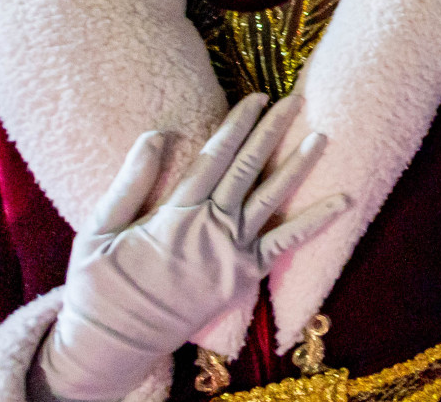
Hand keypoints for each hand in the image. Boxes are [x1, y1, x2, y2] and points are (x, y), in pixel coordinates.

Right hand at [34, 95, 346, 401]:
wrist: (114, 343)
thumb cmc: (101, 284)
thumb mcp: (98, 229)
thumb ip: (131, 181)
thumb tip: (157, 134)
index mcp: (175, 212)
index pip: (214, 157)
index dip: (237, 124)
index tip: (255, 96)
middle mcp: (210, 227)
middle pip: (247, 168)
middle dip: (272, 131)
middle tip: (295, 99)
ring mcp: (230, 252)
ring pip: (271, 198)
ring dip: (298, 165)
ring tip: (322, 135)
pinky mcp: (242, 276)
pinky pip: (285, 245)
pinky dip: (316, 222)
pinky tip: (343, 201)